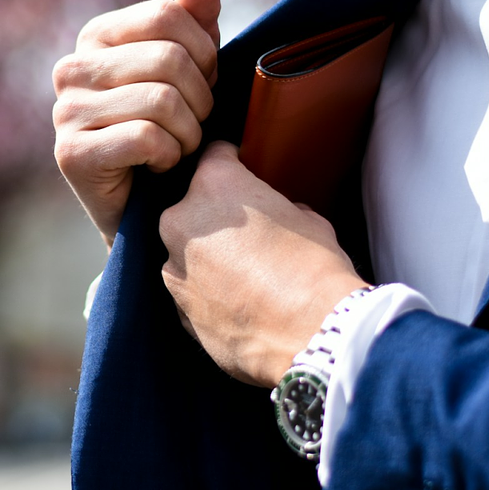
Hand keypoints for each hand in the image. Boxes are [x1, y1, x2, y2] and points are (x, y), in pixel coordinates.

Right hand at [52, 0, 222, 245]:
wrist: (147, 208)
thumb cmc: (170, 131)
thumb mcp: (189, 69)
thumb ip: (196, 19)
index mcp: (96, 35)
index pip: (168, 15)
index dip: (205, 53)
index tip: (203, 85)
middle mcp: (71, 67)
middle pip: (169, 58)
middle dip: (201, 99)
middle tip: (193, 125)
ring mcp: (65, 111)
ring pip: (163, 101)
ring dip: (188, 134)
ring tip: (176, 148)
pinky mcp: (70, 154)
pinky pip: (147, 138)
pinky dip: (169, 158)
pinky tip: (156, 167)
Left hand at [159, 141, 367, 386]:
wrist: (312, 334)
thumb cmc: (315, 269)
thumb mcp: (308, 220)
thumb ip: (281, 207)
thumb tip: (283, 213)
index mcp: (214, 185)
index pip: (215, 155)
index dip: (232, 162)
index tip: (241, 171)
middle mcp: (182, 220)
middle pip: (193, 206)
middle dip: (215, 216)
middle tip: (249, 234)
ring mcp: (174, 266)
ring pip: (186, 250)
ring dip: (208, 257)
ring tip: (246, 276)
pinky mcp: (176, 307)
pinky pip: (190, 289)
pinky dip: (208, 293)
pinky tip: (240, 304)